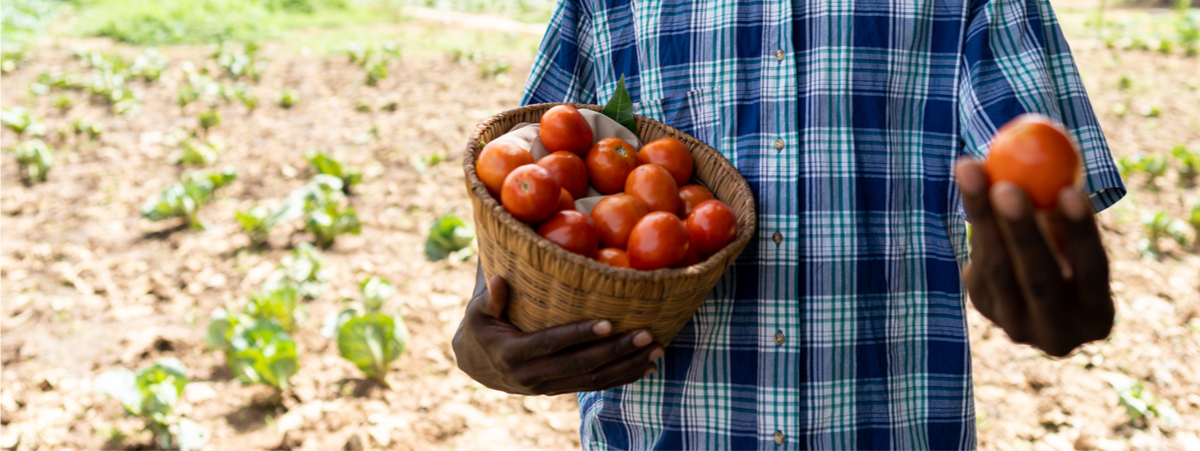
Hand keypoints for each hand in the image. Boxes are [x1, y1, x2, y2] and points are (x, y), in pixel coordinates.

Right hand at [451, 265, 663, 394]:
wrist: (476, 364)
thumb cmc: (480, 326)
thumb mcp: (476, 312)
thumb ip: (490, 297)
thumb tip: (499, 277)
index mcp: (512, 353)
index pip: (551, 344)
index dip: (580, 334)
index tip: (609, 322)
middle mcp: (532, 375)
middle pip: (580, 364)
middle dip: (616, 350)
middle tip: (647, 334)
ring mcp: (548, 386)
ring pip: (592, 379)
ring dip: (626, 366)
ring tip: (656, 350)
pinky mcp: (559, 390)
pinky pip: (594, 386)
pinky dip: (622, 378)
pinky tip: (646, 368)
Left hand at [956, 159, 1114, 356]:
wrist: (1035, 292)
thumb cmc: (1069, 250)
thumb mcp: (1076, 238)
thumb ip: (1066, 209)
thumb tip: (1054, 162)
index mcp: (1096, 317)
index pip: (1093, 272)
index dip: (1081, 233)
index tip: (1069, 190)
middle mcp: (1057, 333)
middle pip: (1038, 278)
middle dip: (1021, 231)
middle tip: (1006, 186)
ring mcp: (1016, 326)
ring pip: (997, 269)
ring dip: (982, 217)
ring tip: (971, 168)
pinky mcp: (984, 308)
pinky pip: (979, 261)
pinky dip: (976, 221)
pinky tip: (971, 183)